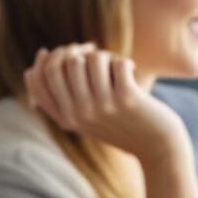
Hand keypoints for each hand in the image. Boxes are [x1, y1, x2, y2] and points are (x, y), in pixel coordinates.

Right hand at [23, 45, 188, 164]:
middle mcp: (79, 114)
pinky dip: (123, 61)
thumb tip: (39, 60)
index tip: (57, 51)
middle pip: (60, 65)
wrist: (158, 147)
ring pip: (89, 59)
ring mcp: (102, 107)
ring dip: (103, 55)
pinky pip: (116, 63)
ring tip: (114, 64)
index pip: (39, 80)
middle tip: (91, 50)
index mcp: (66, 119)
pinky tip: (131, 69)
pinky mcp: (126, 99)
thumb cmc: (123, 125)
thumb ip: (65, 96)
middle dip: (73, 50)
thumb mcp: (87, 117)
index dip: (44, 60)